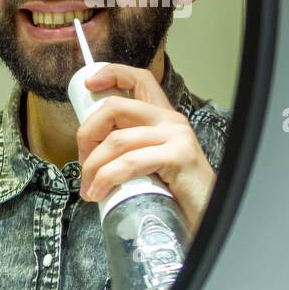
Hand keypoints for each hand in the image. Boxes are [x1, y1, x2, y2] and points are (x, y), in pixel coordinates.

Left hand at [76, 63, 214, 233]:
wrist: (205, 215)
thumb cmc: (173, 192)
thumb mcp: (147, 163)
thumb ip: (127, 150)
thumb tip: (88, 154)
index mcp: (161, 118)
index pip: (139, 79)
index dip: (111, 74)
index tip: (89, 86)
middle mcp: (170, 121)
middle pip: (115, 108)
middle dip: (87, 134)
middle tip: (83, 164)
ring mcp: (176, 136)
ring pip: (117, 140)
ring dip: (93, 167)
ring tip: (89, 189)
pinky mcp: (178, 156)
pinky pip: (130, 162)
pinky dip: (107, 178)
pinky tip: (100, 193)